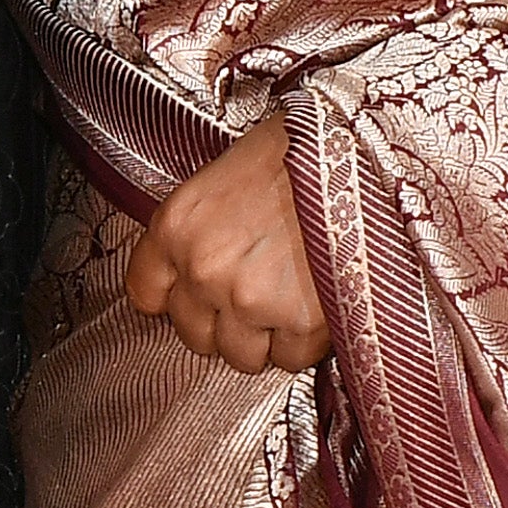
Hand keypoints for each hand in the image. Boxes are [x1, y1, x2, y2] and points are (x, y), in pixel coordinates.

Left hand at [129, 118, 327, 373]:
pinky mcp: (299, 320)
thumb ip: (203, 230)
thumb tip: (202, 269)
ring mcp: (248, 299)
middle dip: (225, 320)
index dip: (179, 296)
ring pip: (240, 356)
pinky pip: (290, 359)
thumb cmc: (298, 150)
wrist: (362, 147)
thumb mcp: (225, 175)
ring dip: (265, 336)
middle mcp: (203, 268)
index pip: (146, 294)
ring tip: (293, 296)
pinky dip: (307, 340)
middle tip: (260, 290)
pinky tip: (320, 300)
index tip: (201, 292)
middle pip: (194, 334)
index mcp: (175, 226)